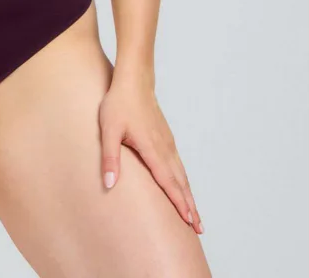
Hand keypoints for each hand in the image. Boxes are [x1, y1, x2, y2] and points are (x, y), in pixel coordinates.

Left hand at [98, 75, 203, 234]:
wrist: (134, 80)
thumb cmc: (119, 103)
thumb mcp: (109, 130)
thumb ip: (110, 158)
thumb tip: (109, 184)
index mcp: (152, 149)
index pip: (168, 181)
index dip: (178, 203)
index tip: (189, 221)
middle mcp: (164, 148)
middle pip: (181, 182)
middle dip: (190, 206)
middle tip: (199, 228)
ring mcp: (167, 142)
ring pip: (182, 174)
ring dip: (189, 195)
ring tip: (194, 214)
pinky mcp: (165, 137)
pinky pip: (178, 164)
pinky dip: (184, 181)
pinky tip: (182, 186)